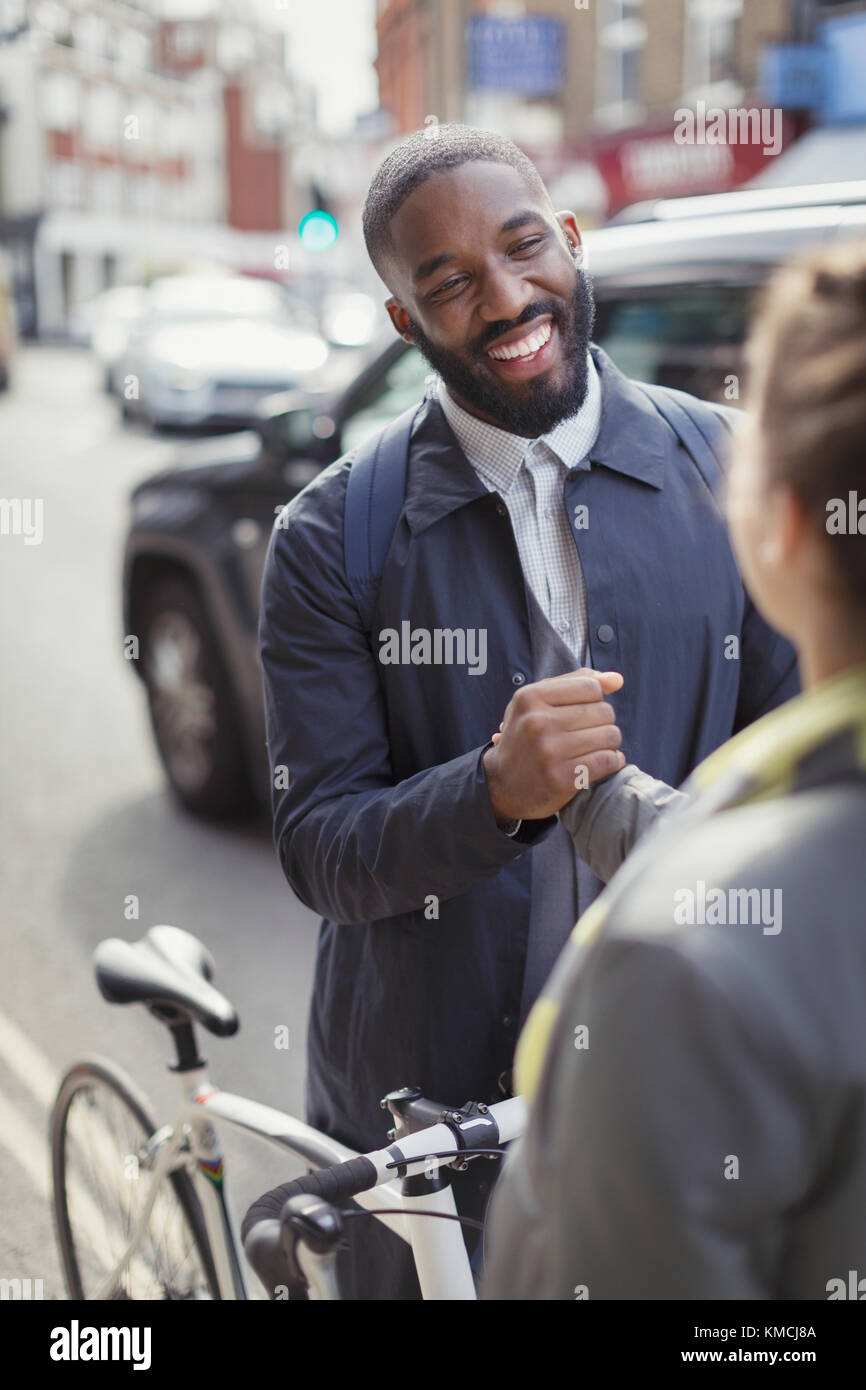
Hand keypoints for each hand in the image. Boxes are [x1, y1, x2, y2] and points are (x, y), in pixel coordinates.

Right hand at [483, 669, 624, 825]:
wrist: (502, 785)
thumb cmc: (526, 737)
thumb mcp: (538, 702)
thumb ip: (576, 683)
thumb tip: (617, 680)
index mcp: (530, 697)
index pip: (590, 686)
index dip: (595, 699)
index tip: (584, 712)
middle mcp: (537, 722)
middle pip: (604, 711)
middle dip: (603, 722)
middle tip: (589, 733)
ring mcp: (549, 751)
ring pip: (610, 736)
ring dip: (610, 743)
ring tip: (595, 747)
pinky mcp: (562, 778)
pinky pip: (608, 761)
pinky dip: (612, 761)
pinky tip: (601, 762)